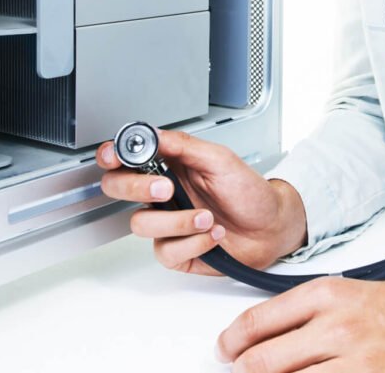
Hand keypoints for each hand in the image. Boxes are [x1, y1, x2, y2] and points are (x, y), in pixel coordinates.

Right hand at [97, 129, 307, 274]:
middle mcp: (163, 194)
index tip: (114, 157)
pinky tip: (212, 235)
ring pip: (141, 223)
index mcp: (169, 166)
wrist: (272, 227)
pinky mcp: (177, 251)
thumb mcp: (220, 159)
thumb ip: (183, 146)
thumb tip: (152, 134)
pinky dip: (193, 242)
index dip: (112, 156)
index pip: (127, 159)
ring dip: (178, 221)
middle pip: (118, 189)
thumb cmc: (250, 192)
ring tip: (208, 217)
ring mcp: (167, 223)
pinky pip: (165, 251)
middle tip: (166, 188)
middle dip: (136, 187)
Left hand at [214, 259, 384, 371]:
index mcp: (327, 294)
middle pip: (264, 362)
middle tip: (242, 371)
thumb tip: (259, 339)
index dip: (232, 342)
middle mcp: (338, 326)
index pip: (258, 322)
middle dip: (246, 371)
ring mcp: (357, 361)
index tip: (225, 350)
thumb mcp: (347, 294)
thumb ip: (304, 315)